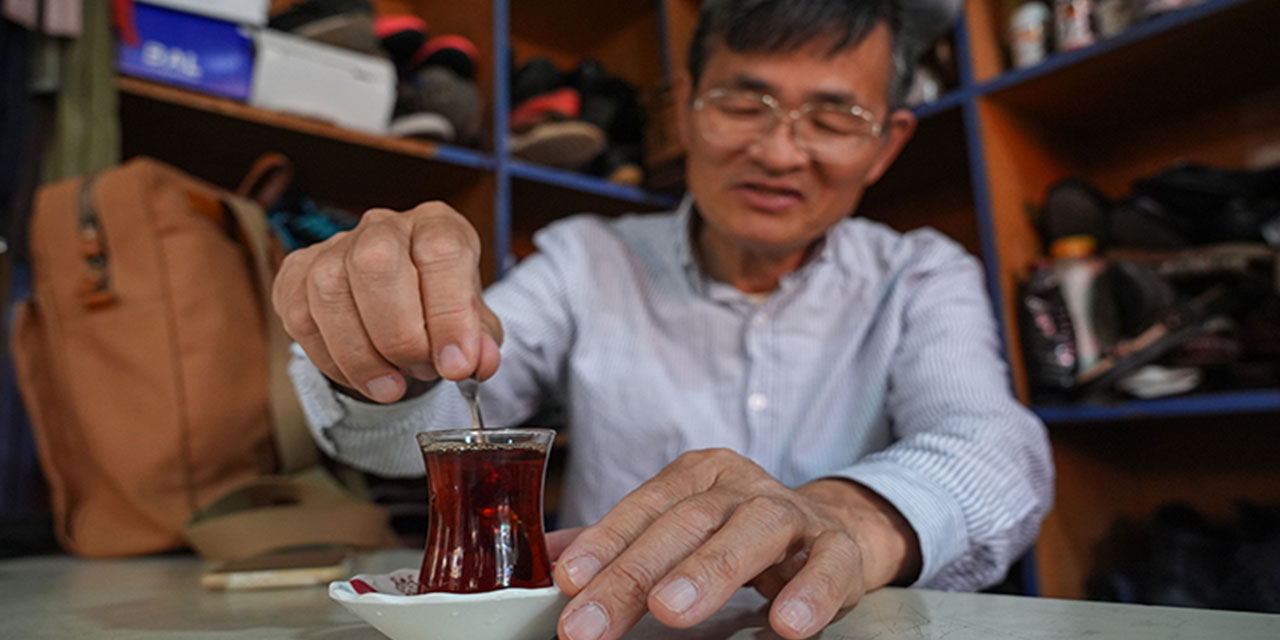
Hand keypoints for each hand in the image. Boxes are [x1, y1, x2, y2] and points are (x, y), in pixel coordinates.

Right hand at [272, 202, 502, 402]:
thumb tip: (478, 361)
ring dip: (362, 355)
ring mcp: (334, 246)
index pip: (441, 252)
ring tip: (393, 383)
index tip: (456, 365)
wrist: (399, 305)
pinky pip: (301, 317)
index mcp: (437, 225)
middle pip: (376, 264)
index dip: (449, 315)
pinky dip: (331, 360)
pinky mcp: (297, 273)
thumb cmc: (439, 308)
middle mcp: (384, 226)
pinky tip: (360, 374)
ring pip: (330, 290)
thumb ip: (481, 342)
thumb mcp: (474, 324)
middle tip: (421, 370)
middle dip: (400, 335)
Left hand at [548, 449, 919, 639]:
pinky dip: (808, 592)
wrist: (832, 531)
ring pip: (753, 530)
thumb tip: (553, 560)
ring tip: (670, 610)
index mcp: (698, 476)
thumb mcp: (680, 528)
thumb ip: (624, 544)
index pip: (644, 505)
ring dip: (710, 570)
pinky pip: (828, 564)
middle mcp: (742, 486)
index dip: (604, 541)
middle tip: (593, 621)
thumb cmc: (740, 533)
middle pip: (685, 523)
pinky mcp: (837, 547)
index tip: (568, 580)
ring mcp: (792, 513)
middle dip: (635, 573)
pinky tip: (786, 623)